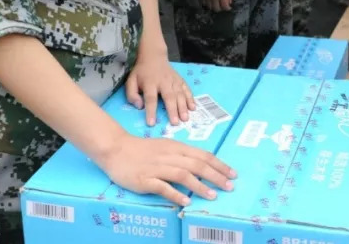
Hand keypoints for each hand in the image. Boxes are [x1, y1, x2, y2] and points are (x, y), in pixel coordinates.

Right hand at [97, 134, 236, 206]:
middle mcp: (169, 156)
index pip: (202, 155)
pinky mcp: (144, 179)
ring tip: (212, 195)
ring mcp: (156, 168)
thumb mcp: (165, 147)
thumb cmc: (142, 149)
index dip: (219, 165)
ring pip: (182, 175)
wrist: (116, 149)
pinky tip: (186, 201)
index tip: (232, 174)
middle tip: (229, 186)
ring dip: (199, 186)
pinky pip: (162, 187)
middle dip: (216, 176)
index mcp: (176, 147)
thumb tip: (202, 166)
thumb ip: (182, 155)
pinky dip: (175, 194)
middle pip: (197, 165)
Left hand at [126, 47, 195, 125]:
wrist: (153, 56)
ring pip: (179, 94)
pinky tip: (193, 108)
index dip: (151, 111)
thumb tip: (139, 106)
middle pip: (169, 97)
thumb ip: (132, 94)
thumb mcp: (130, 81)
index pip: (150, 98)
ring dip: (183, 106)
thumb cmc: (141, 72)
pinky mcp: (180, 79)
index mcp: (150, 83)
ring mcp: (173, 80)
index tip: (152, 123)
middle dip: (172, 110)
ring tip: (185, 118)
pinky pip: (186, 89)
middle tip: (175, 123)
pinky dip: (190, 98)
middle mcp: (163, 81)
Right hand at [199, 0, 232, 11]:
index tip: (228, 7)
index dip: (227, 8)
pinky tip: (210, 0)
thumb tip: (230, 2)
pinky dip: (208, 3)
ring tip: (215, 3)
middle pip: (217, 9)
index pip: (225, 6)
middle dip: (220, 8)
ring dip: (213, 6)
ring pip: (210, 7)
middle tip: (221, 6)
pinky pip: (204, 3)